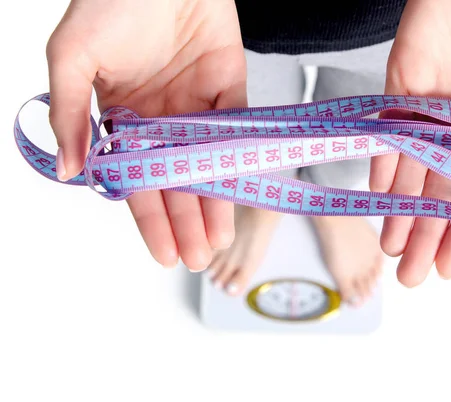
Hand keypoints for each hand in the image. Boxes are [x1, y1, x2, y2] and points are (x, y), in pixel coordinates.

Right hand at [47, 0, 246, 269]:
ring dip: (213, 203)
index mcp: (122, 119)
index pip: (138, 181)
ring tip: (218, 241)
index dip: (150, 219)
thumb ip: (70, 114)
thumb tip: (69, 170)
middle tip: (196, 258)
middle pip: (176, 182)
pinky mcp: (229, 88)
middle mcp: (161, 120)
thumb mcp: (73, 58)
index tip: (164, 253)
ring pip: (207, 166)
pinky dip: (236, 161)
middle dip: (186, 223)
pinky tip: (238, 192)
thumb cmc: (110, 3)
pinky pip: (234, 132)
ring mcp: (197, 107)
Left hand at [371, 0, 450, 285]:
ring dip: (399, 213)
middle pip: (441, 196)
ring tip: (390, 249)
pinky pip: (389, 139)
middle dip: (425, 236)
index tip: (448, 268)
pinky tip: (379, 199)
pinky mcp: (398, 94)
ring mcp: (427, 116)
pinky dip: (382, 167)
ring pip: (411, 176)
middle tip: (410, 277)